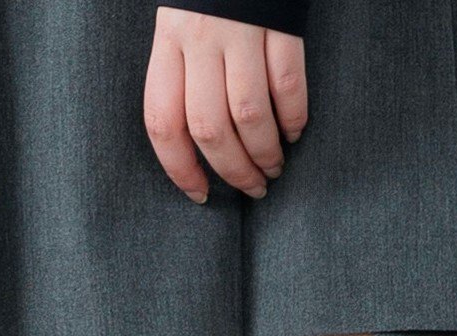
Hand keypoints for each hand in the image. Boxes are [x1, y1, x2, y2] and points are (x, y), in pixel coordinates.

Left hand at [145, 9, 307, 204]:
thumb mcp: (179, 21)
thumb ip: (180, 70)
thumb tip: (193, 140)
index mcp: (168, 40)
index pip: (163, 121)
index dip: (179, 167)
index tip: (198, 193)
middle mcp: (201, 37)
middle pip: (209, 127)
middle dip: (231, 170)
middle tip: (250, 189)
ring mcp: (243, 28)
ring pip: (250, 114)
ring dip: (264, 153)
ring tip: (273, 169)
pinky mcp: (282, 21)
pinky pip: (289, 83)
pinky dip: (294, 117)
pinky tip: (294, 132)